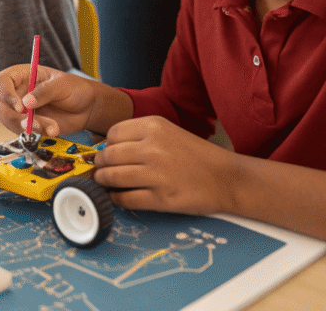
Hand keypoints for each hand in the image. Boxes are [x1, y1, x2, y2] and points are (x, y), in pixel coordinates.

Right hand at [0, 64, 96, 136]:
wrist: (86, 108)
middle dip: (12, 116)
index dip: (5, 93)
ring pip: (9, 121)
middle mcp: (17, 92)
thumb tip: (26, 103)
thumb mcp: (62, 85)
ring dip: (29, 127)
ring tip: (52, 126)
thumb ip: (45, 91)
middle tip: (29, 123)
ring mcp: (20, 109)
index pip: (1, 81)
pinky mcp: (27, 124)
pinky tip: (52, 129)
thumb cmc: (74, 89)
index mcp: (22, 75)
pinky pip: (22, 132)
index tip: (20, 107)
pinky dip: (36, 133)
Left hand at [93, 115, 237, 214]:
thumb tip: (108, 146)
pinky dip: (116, 198)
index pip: (113, 134)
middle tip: (99, 169)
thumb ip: (140, 135)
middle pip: (108, 156)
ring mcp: (156, 174)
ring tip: (104, 182)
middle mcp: (152, 147)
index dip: (107, 145)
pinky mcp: (160, 198)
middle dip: (100, 164)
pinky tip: (118, 196)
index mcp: (154, 126)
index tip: (107, 152)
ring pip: (112, 177)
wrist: (226, 178)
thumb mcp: (169, 131)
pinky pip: (125, 199)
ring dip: (103, 181)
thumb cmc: (197, 155)